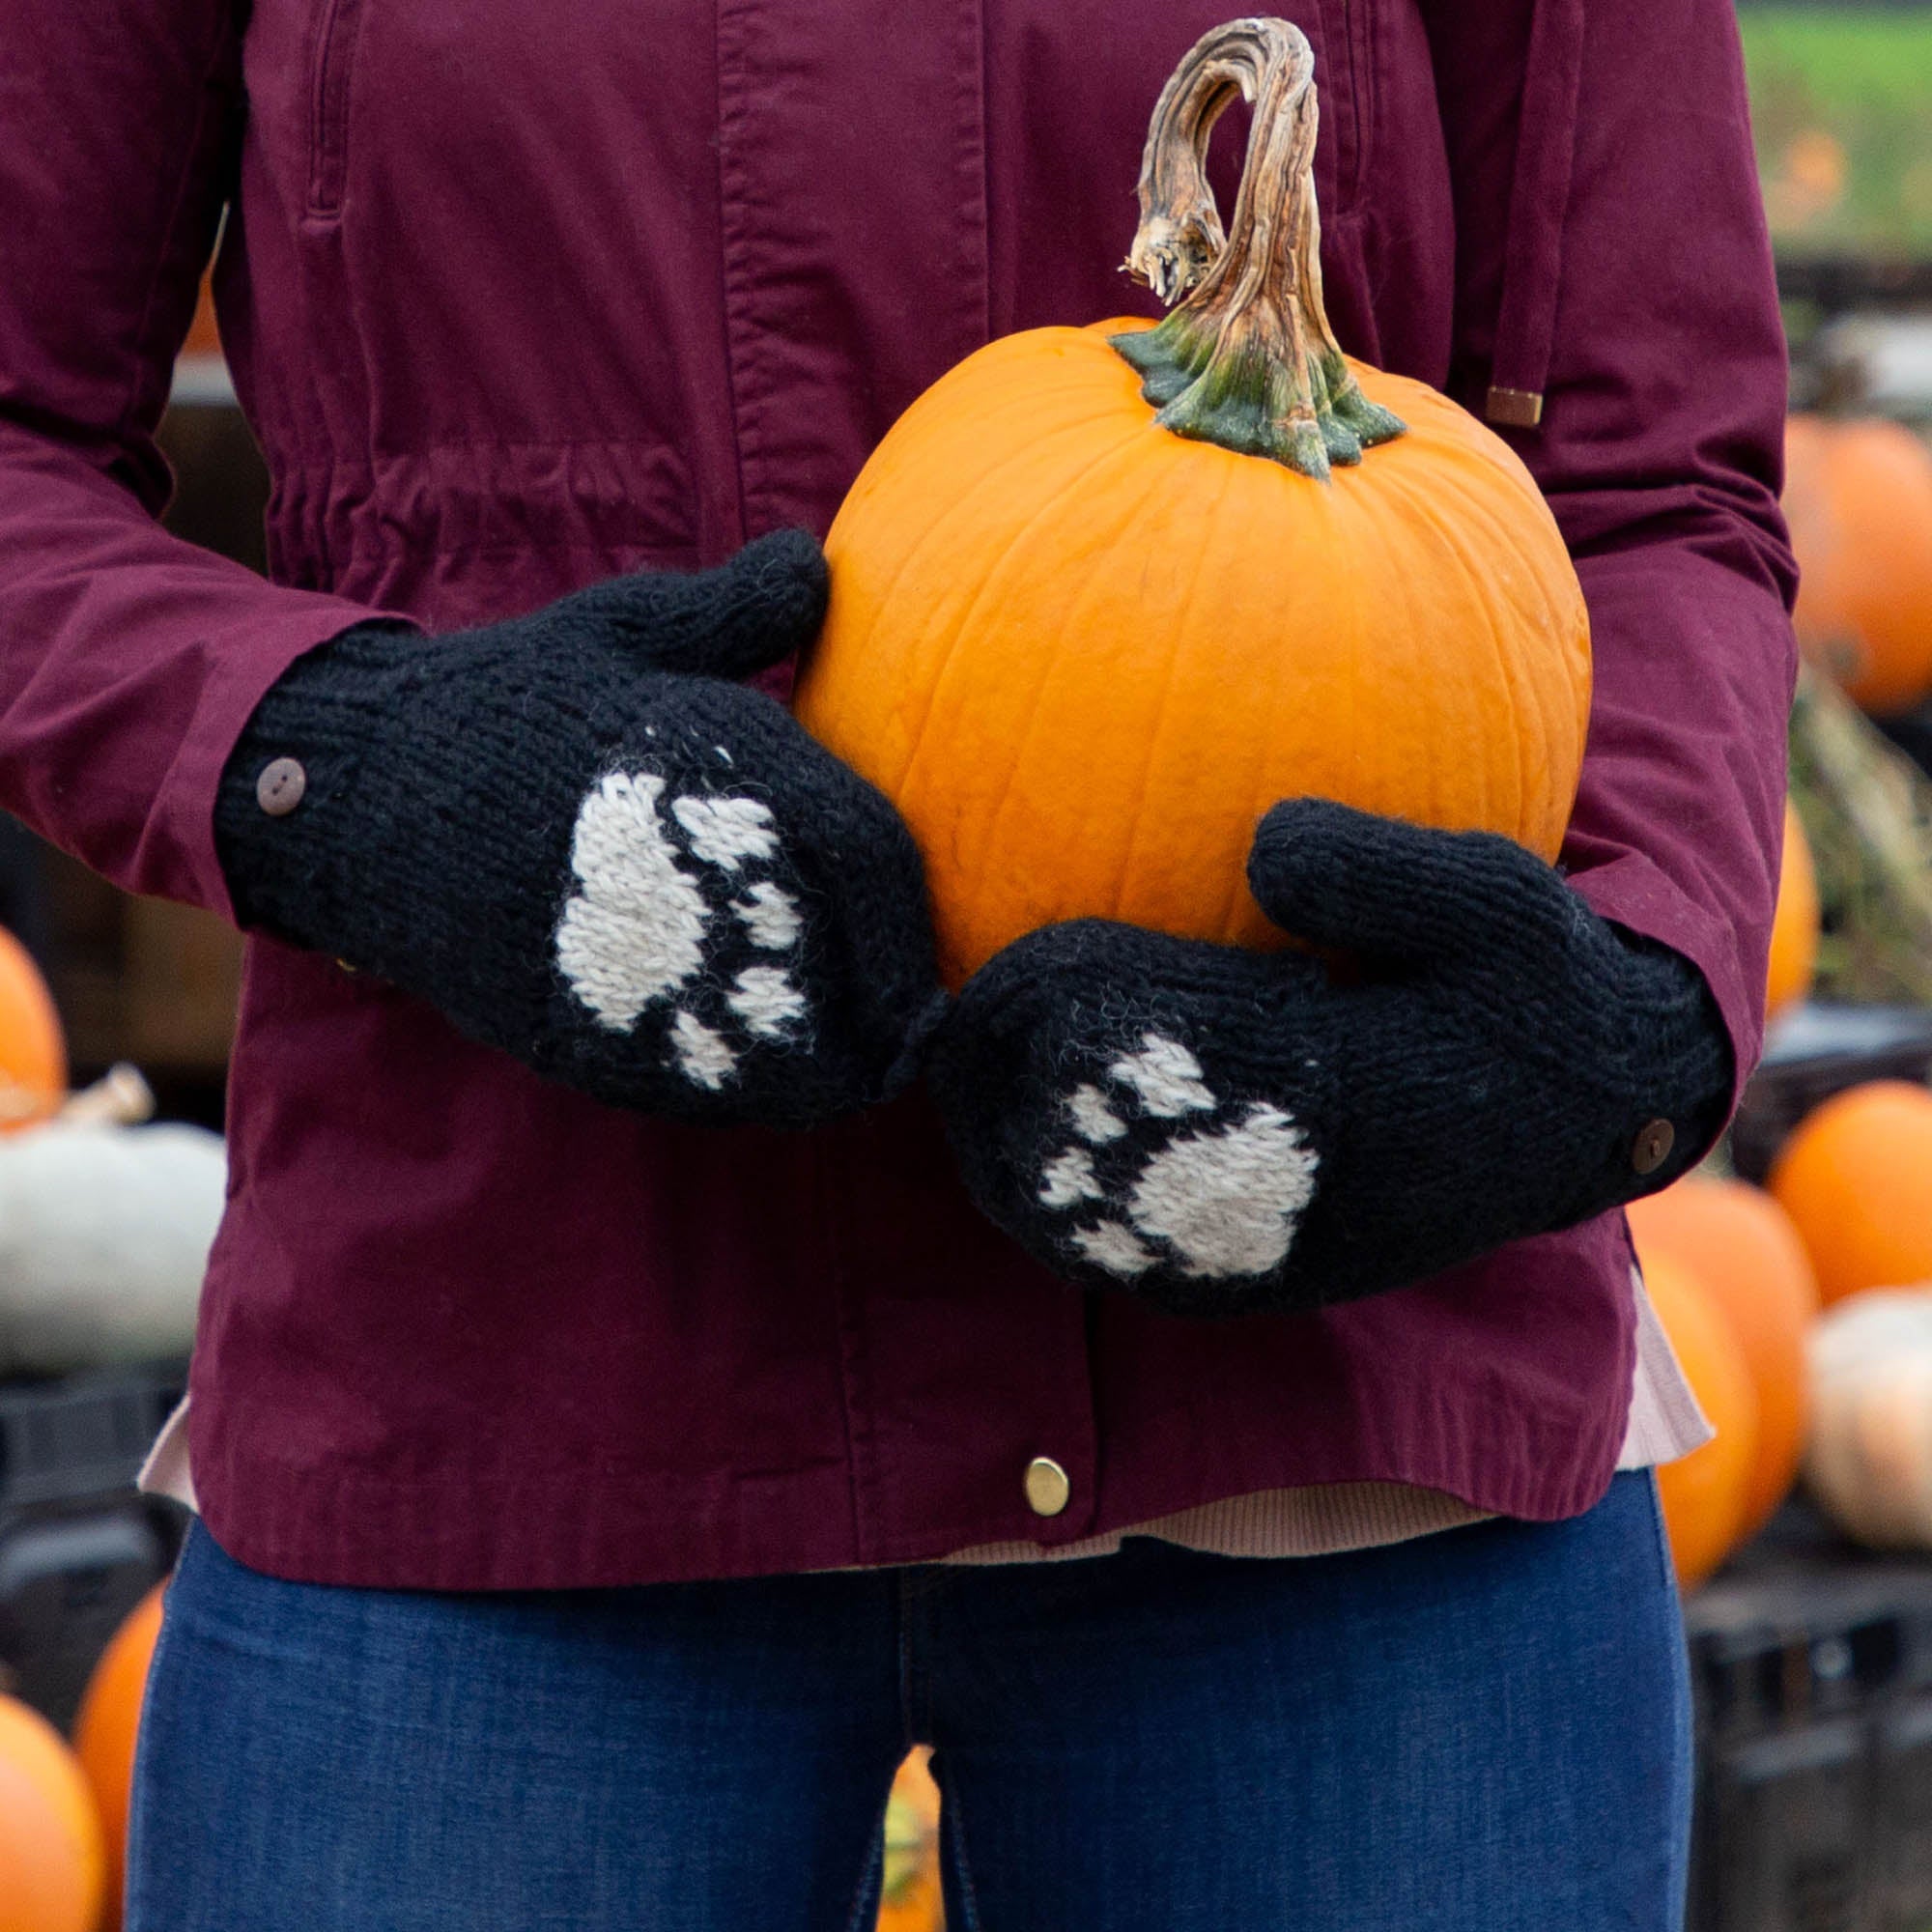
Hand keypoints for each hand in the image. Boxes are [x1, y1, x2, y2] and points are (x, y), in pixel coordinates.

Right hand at [215, 531, 945, 1128]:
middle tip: (921, 1019)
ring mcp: (630, 957)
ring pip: (777, 1042)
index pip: (862, 845)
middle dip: (892, 998)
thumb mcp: (620, 632)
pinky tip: (786, 1085)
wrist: (359, 793)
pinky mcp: (581, 1026)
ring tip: (872, 1062)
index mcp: (707, 760)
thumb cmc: (506, 703)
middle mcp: (682, 866)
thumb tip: (821, 565)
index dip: (913, 908)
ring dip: (841, 1062)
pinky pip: (698, 1083)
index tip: (938, 939)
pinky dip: (759, 1095)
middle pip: (838, 956)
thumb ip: (731, 611)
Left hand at [927, 799, 1732, 1316]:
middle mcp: (1266, 1212)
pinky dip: (1041, 1194)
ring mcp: (1246, 1266)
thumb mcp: (1495, 904)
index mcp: (1318, 1110)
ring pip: (1071, 1228)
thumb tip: (1263, 839)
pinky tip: (1004, 1125)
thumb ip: (1386, 870)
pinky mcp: (1238, 1286)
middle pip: (1075, 1160)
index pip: (1134, 1059)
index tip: (1002, 953)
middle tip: (938, 1010)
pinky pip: (1104, 1255)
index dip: (1050, 1002)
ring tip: (950, 1063)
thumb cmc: (1528, 993)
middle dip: (994, 1078)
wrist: (1578, 1123)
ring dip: (998, 1146)